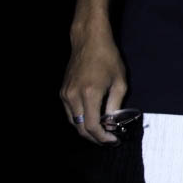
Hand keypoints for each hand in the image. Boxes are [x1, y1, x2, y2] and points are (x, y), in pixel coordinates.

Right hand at [60, 29, 128, 144]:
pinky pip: (70, 112)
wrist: (88, 41)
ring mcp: (65, 94)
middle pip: (80, 128)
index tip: (113, 141)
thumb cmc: (108, 58)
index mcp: (90, 94)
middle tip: (108, 140)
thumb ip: (115, 104)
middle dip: (94, 138)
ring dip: (86, 130)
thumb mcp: (120, 81)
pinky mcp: (63, 92)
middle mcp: (73, 96)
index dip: (102, 138)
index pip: (92, 126)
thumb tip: (112, 123)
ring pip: (73, 122)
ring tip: (102, 132)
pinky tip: (92, 119)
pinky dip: (80, 119)